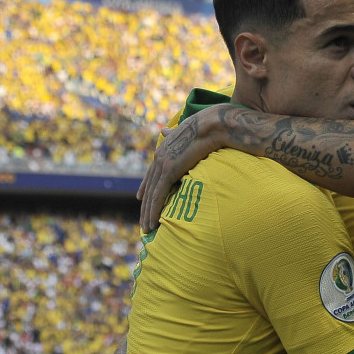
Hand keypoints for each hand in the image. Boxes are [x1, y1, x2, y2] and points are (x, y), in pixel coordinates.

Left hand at [138, 109, 225, 231]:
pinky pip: (159, 195)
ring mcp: (163, 164)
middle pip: (149, 187)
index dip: (145, 187)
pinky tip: (154, 222)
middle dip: (146, 206)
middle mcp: (159, 157)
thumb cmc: (206, 125)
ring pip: (152, 195)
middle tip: (144, 222)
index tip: (141, 198)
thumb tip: (165, 128)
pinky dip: (155, 210)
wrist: (212, 124)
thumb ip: (174, 132)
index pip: (151, 173)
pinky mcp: (169, 171)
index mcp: (164, 149)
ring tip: (147, 229)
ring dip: (148, 214)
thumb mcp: (185, 130)